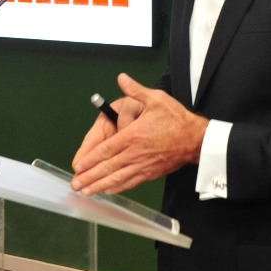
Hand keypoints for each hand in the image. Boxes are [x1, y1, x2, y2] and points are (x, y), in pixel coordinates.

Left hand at [70, 73, 207, 195]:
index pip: (107, 149)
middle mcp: (135, 153)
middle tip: (75, 184)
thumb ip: (136, 90)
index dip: (91, 159)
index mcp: (134, 135)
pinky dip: (118, 188)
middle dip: (90, 177)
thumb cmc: (177, 119)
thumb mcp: (157, 99)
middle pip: (108, 167)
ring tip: (86, 191)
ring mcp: (143, 165)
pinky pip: (131, 182)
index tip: (79, 166)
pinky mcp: (150, 173)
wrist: (196, 139)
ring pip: (117, 178)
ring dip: (100, 186)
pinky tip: (108, 191)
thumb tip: (122, 78)